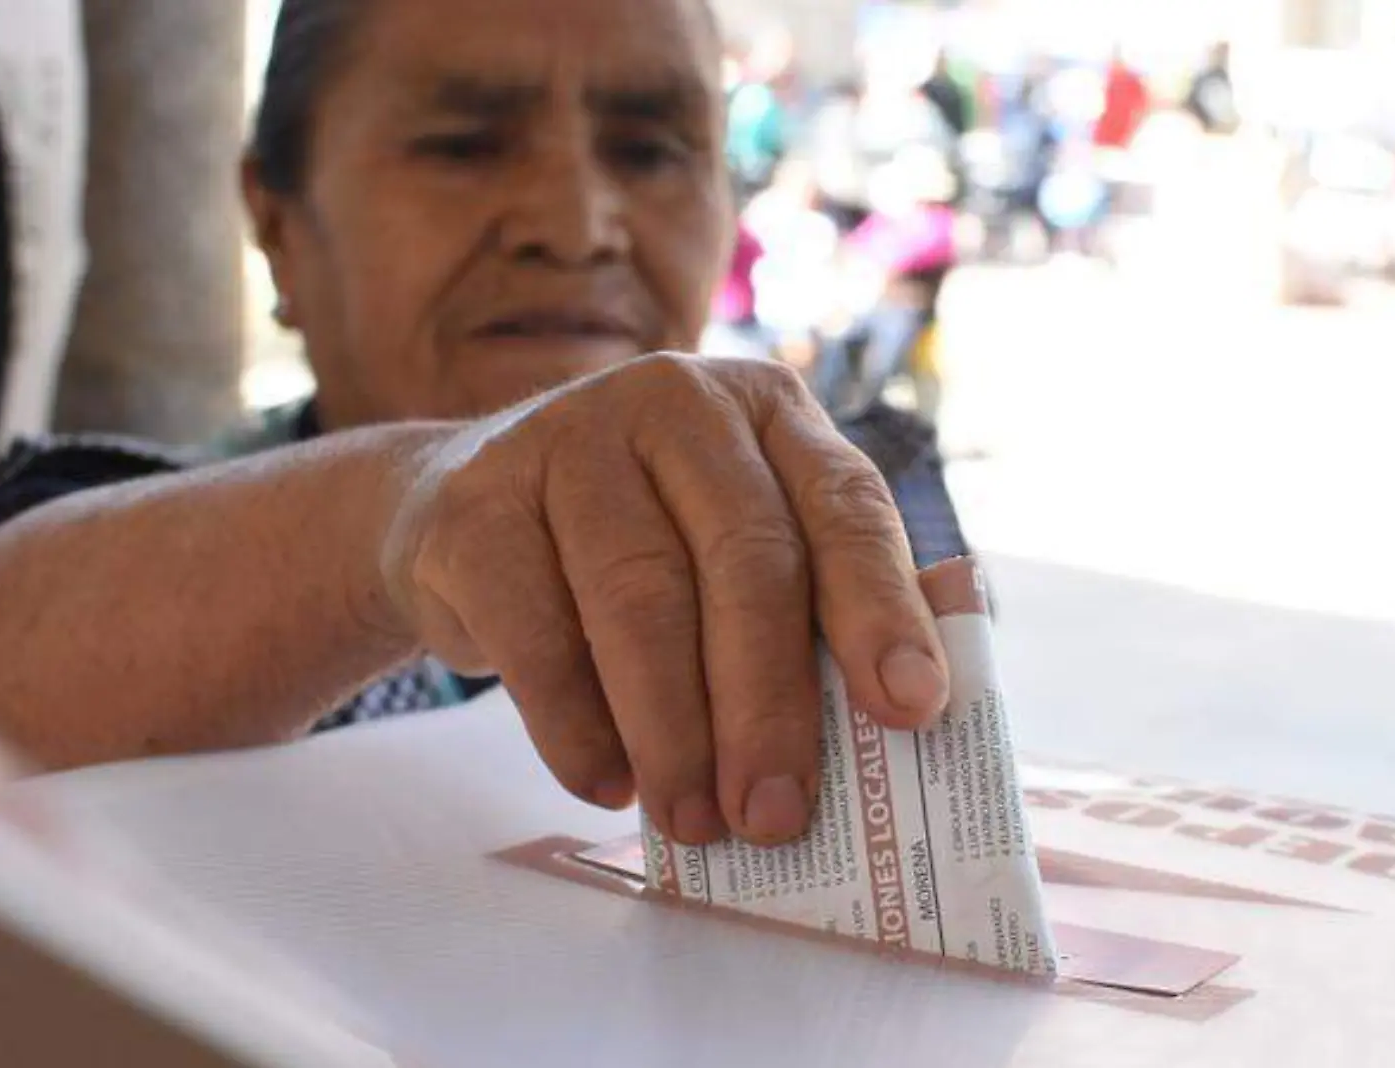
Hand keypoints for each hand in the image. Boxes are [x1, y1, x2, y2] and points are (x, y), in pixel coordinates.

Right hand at [379, 354, 949, 846]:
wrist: (454, 512)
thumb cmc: (640, 543)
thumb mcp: (742, 540)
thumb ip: (833, 591)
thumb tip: (939, 665)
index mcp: (768, 411)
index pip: (845, 507)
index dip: (882, 610)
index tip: (912, 708)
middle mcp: (675, 402)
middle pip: (745, 560)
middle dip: (769, 704)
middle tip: (777, 814)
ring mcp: (568, 441)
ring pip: (640, 599)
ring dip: (673, 731)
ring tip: (694, 820)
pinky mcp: (477, 505)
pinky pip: (537, 632)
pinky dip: (577, 725)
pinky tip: (606, 783)